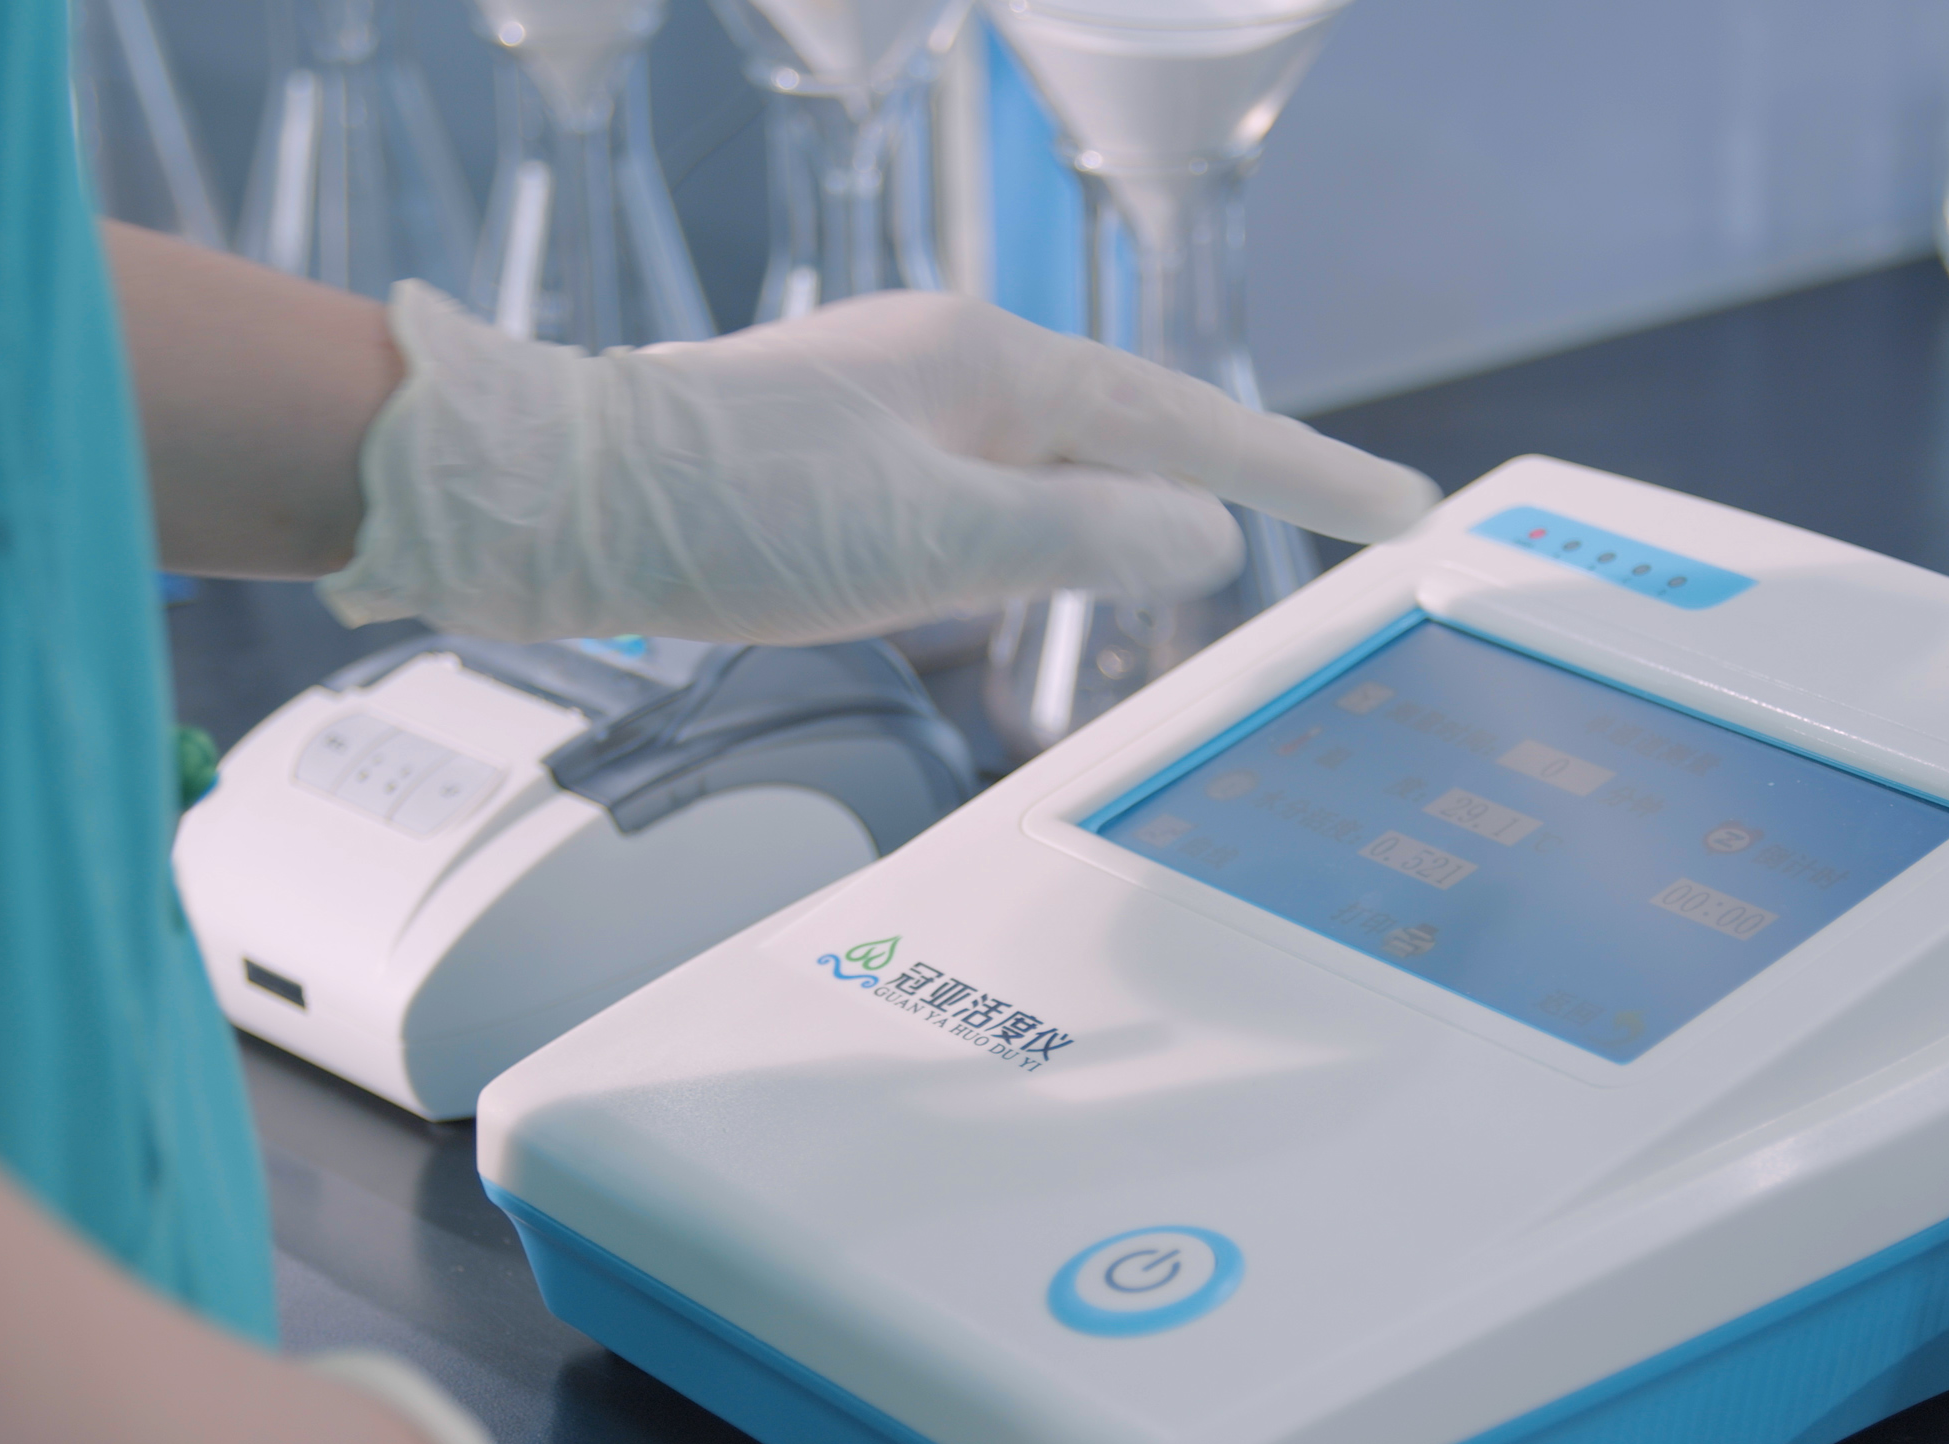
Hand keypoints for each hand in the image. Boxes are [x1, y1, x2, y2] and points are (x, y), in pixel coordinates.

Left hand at [318, 284, 1442, 645]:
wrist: (549, 503)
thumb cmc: (725, 508)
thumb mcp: (936, 537)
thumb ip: (1084, 535)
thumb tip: (1201, 536)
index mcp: (988, 365)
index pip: (1189, 427)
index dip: (1302, 477)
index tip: (1399, 511)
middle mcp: (949, 371)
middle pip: (1139, 430)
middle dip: (1250, 483)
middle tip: (1357, 529)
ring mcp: (894, 413)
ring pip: (1066, 465)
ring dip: (1155, 507)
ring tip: (1246, 554)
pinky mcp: (842, 466)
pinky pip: (997, 495)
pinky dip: (1062, 534)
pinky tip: (1060, 572)